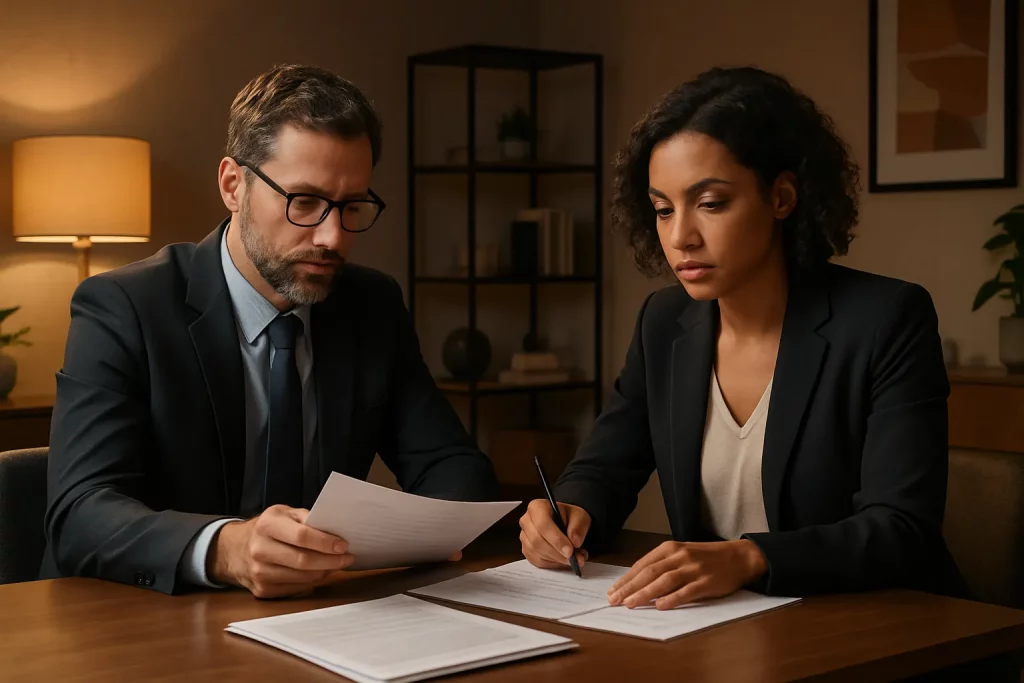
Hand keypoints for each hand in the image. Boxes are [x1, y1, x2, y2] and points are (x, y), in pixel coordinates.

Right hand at [209, 505, 355, 598]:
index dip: (325, 542)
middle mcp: (260, 550)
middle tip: (348, 558)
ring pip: (302, 578)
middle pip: (304, 560)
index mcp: (267, 525)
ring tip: (337, 564)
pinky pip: (296, 588)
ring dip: (325, 572)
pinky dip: (312, 581)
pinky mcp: (262, 590)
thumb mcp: (283, 513)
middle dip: (331, 561)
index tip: (344, 545)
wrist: (233, 549)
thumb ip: (306, 518)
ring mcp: (259, 573)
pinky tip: (320, 572)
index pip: (302, 536)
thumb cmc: (266, 528)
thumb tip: (333, 529)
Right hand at [519, 499, 590, 569]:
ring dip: (557, 559)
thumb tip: (574, 542)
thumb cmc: (570, 517)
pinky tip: (564, 560)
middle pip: (537, 541)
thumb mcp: (580, 517)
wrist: (566, 523)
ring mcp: (524, 537)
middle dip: (557, 553)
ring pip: (537, 553)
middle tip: (575, 559)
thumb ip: (578, 527)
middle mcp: (526, 521)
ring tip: (575, 558)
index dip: (556, 539)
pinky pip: (537, 561)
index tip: (570, 551)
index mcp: (537, 507)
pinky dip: (553, 564)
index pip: (542, 524)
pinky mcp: (526, 550)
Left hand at [608, 540, 767, 609]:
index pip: (642, 565)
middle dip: (629, 587)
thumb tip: (637, 581)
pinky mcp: (706, 582)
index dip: (626, 579)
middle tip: (614, 600)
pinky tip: (660, 606)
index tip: (613, 591)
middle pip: (649, 573)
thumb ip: (662, 565)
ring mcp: (693, 569)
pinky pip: (686, 591)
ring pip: (664, 582)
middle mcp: (680, 556)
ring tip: (630, 604)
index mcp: (670, 548)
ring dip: (645, 593)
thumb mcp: (682, 554)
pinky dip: (672, 599)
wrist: (739, 557)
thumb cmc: (706, 557)